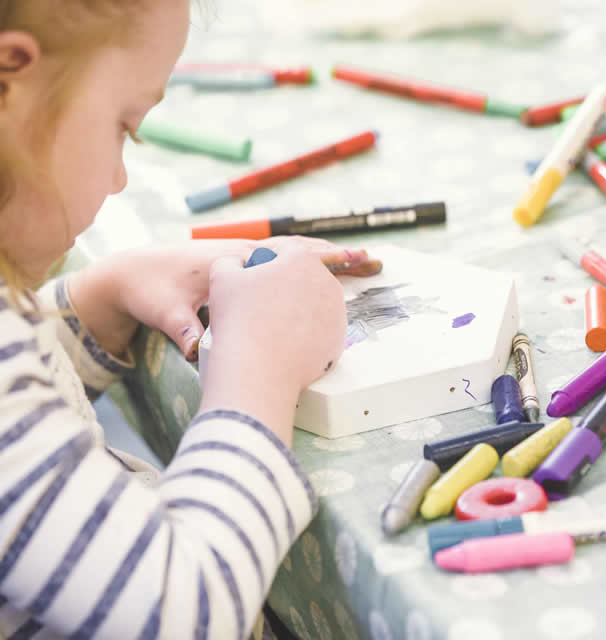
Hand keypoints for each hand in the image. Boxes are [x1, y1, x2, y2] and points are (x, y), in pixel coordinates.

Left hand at [69, 238, 375, 360]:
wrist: (131, 274)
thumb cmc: (151, 290)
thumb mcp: (166, 311)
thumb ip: (183, 329)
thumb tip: (197, 350)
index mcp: (236, 258)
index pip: (291, 252)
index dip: (326, 257)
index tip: (357, 260)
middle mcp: (246, 253)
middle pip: (301, 249)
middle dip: (337, 255)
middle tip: (372, 261)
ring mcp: (245, 259)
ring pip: (294, 255)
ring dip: (324, 260)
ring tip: (359, 266)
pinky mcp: (241, 269)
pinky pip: (281, 265)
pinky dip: (305, 268)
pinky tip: (320, 283)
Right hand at [198, 238, 349, 438]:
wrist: (258, 370)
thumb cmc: (239, 320)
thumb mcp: (222, 278)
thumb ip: (230, 262)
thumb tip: (238, 264)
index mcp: (302, 259)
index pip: (284, 253)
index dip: (265, 263)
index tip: (254, 277)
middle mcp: (327, 281)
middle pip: (302, 278)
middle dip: (285, 286)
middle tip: (261, 304)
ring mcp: (338, 311)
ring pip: (313, 304)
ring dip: (296, 309)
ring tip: (272, 324)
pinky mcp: (339, 338)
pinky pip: (319, 329)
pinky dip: (305, 334)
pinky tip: (285, 341)